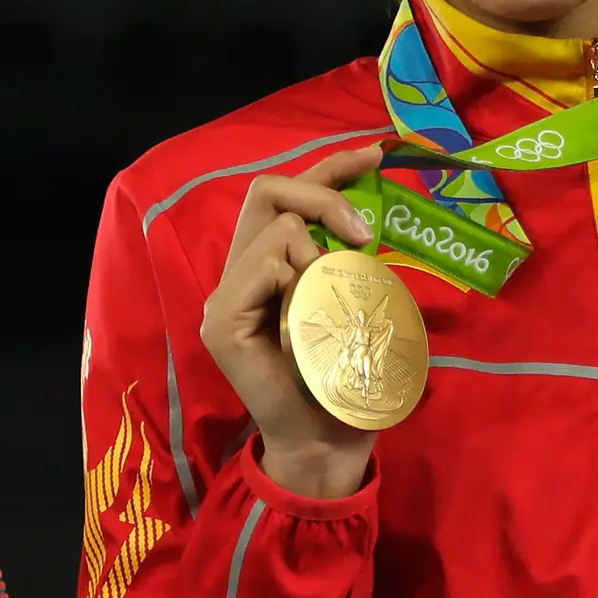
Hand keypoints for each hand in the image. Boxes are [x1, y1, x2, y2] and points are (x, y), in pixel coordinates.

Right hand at [201, 141, 388, 500]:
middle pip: (267, 191)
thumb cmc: (346, 378)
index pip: (283, 195)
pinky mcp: (222, 322)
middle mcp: (237, 276)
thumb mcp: (353, 302)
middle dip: (323, 194)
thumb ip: (345, 262)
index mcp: (263, 268)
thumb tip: (369, 220)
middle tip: (364, 234)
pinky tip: (308, 321)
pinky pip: (266, 265)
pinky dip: (300, 282)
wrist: (327, 441)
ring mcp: (224, 299)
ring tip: (332, 307)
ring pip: (278, 230)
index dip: (328, 168)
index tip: (375, 156)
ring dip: (320, 258)